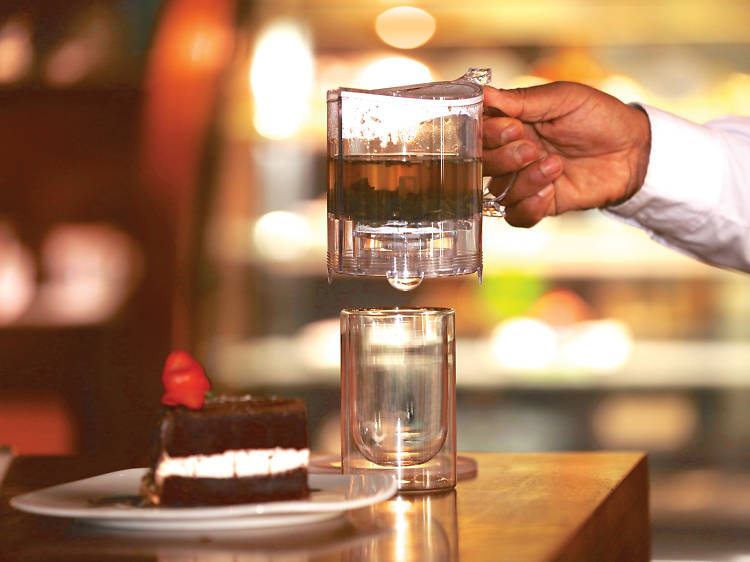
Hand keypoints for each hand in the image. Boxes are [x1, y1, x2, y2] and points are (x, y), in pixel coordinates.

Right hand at [483, 81, 650, 226]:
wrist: (634, 151)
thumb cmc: (600, 117)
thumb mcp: (563, 98)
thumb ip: (521, 100)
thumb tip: (483, 93)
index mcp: (512, 122)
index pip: (479, 132)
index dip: (488, 133)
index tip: (513, 128)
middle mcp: (512, 153)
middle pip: (482, 164)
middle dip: (504, 158)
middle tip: (533, 149)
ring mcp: (524, 180)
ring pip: (498, 190)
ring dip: (524, 181)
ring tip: (556, 166)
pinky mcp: (539, 204)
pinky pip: (515, 215)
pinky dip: (529, 206)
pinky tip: (551, 191)